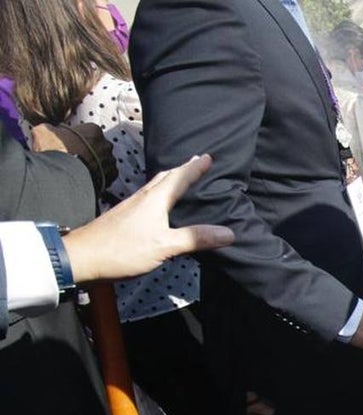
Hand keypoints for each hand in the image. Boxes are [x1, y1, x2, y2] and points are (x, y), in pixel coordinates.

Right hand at [30, 123, 115, 193]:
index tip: (72, 143)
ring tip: (80, 168)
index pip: (89, 131)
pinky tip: (87, 177)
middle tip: (75, 156)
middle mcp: (105, 145)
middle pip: (98, 146)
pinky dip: (99, 176)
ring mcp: (110, 161)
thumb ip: (50, 129)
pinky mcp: (111, 176)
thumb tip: (46, 130)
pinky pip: (107, 174)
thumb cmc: (54, 153)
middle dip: (89, 151)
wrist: (60, 176)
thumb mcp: (43, 132)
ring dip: (95, 163)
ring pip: (104, 160)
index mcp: (93, 130)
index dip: (79, 138)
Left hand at [65, 154, 233, 282]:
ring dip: (171, 180)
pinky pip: (149, 198)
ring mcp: (132, 206)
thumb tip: (229, 232)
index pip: (180, 177)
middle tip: (196, 162)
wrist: (82, 258)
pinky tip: (161, 204)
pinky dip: (161, 194)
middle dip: (183, 169)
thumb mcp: (165, 246)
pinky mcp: (124, 217)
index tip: (208, 156)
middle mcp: (143, 197)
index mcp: (155, 199)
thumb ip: (195, 238)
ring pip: (156, 186)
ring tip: (182, 179)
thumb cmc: (124, 249)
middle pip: (166, 177)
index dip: (195, 168)